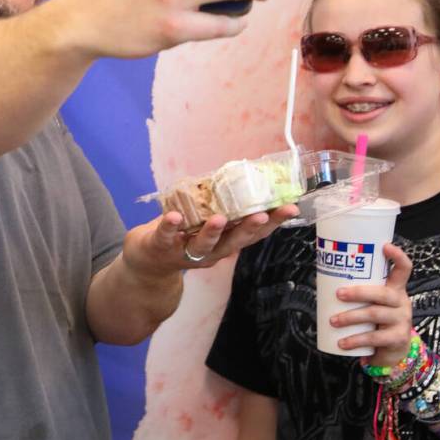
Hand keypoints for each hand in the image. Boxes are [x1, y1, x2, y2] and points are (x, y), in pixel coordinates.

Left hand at [121, 203, 299, 279]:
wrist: (147, 264)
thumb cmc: (183, 237)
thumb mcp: (208, 224)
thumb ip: (225, 207)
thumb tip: (247, 176)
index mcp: (225, 242)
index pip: (254, 233)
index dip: (273, 221)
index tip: (291, 207)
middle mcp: (211, 251)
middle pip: (234, 241)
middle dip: (249, 228)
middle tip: (262, 215)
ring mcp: (185, 251)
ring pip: (203, 244)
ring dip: (212, 232)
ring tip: (220, 218)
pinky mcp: (160, 246)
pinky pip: (166, 236)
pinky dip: (171, 226)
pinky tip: (175, 216)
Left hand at [331, 243, 413, 366]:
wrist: (394, 351)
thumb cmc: (377, 321)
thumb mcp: (373, 304)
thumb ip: (358, 293)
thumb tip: (321, 280)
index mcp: (396, 289)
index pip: (404, 269)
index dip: (397, 256)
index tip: (385, 245)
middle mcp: (401, 302)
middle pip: (383, 293)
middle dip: (358, 292)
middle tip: (338, 294)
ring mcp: (402, 320)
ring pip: (375, 314)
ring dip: (351, 317)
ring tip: (333, 320)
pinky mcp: (398, 338)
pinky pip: (375, 338)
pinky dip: (356, 340)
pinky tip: (343, 342)